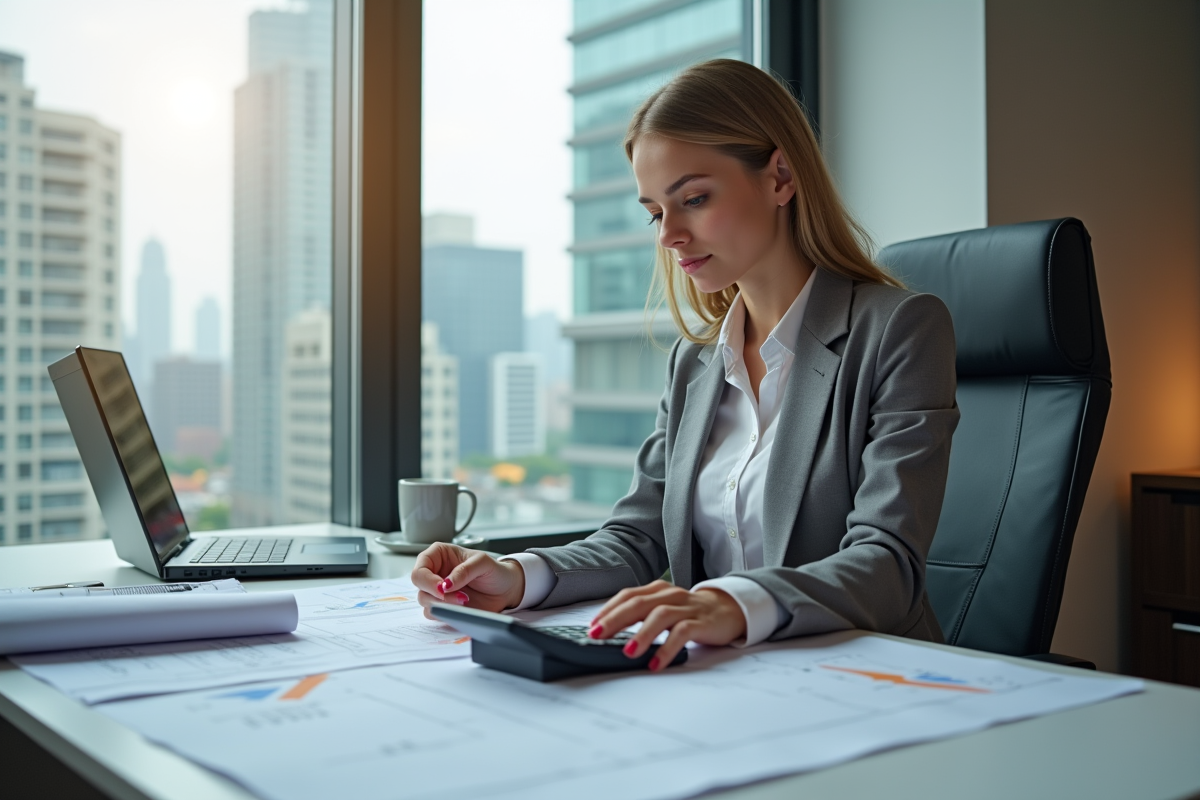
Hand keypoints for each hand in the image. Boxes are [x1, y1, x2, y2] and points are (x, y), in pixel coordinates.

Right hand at [410, 542, 525, 618]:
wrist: (506, 590)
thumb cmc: (494, 571)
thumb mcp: (483, 563)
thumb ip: (464, 571)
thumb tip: (445, 584)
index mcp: (439, 555)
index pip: (420, 568)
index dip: (428, 580)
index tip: (443, 588)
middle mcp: (435, 572)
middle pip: (419, 585)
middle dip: (436, 594)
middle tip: (458, 597)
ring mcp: (438, 590)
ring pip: (424, 601)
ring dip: (443, 604)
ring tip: (465, 600)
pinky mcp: (444, 606)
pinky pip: (434, 613)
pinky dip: (445, 613)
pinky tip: (462, 608)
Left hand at [588, 580, 746, 670]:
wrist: (728, 609)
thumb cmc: (689, 612)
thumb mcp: (663, 609)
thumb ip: (641, 616)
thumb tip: (609, 633)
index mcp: (657, 590)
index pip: (628, 596)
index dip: (608, 610)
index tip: (591, 627)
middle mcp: (670, 595)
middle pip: (638, 603)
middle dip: (616, 619)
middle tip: (598, 636)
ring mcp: (686, 607)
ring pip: (660, 616)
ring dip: (642, 634)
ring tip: (628, 652)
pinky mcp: (701, 622)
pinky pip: (682, 633)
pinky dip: (667, 648)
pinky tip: (656, 663)